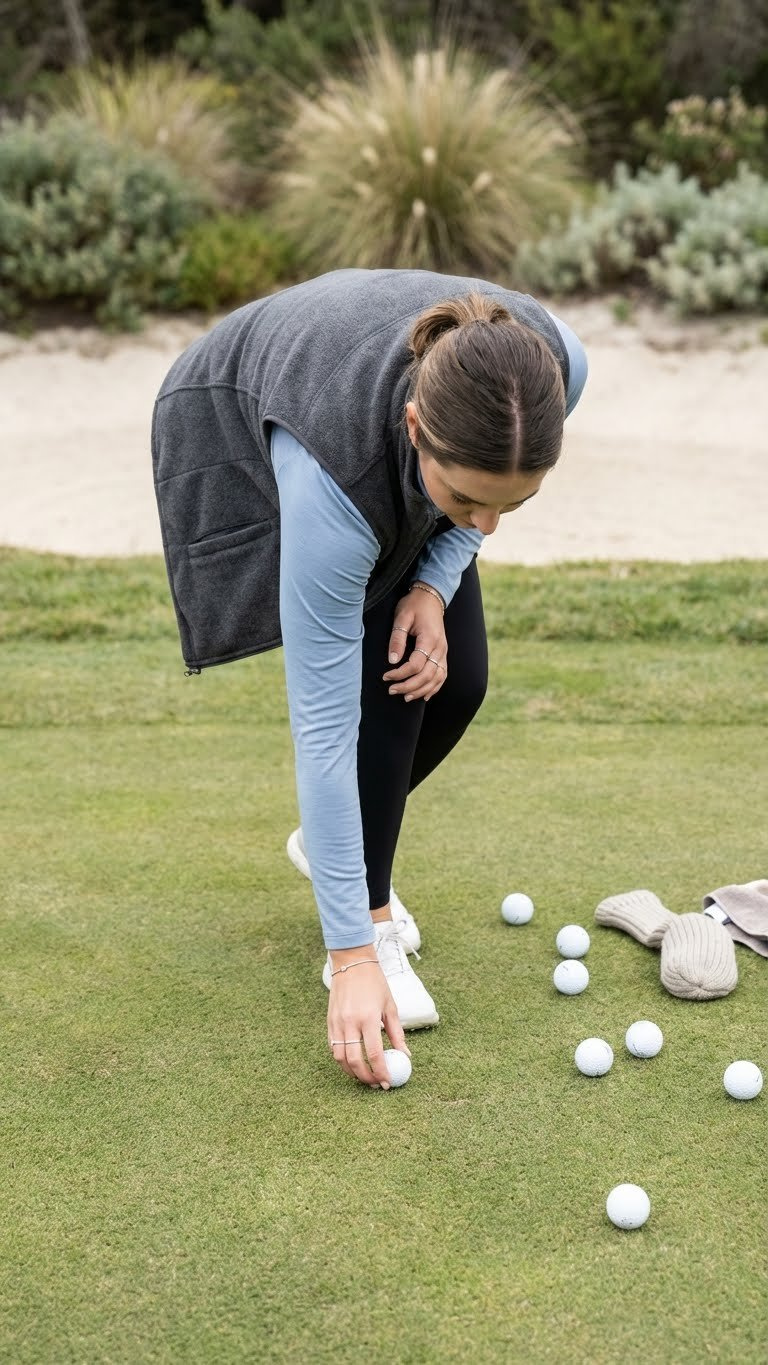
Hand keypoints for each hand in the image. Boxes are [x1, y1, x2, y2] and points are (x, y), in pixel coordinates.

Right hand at [327, 949, 410, 1088]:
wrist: (351, 962)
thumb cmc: (375, 983)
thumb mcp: (390, 1006)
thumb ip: (397, 1033)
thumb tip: (405, 1055)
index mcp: (368, 1018)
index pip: (374, 1053)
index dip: (381, 1072)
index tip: (387, 1083)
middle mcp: (350, 1022)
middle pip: (354, 1060)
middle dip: (366, 1077)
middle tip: (375, 1084)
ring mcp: (337, 1022)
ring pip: (339, 1057)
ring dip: (351, 1072)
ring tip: (364, 1076)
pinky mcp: (329, 1021)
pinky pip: (333, 1047)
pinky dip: (341, 1059)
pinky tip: (352, 1062)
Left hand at [383, 586, 447, 701]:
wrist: (431, 597)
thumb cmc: (414, 605)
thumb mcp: (401, 617)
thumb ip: (397, 639)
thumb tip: (392, 661)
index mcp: (429, 639)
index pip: (416, 664)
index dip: (400, 674)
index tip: (386, 676)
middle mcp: (440, 648)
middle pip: (428, 675)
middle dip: (409, 686)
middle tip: (392, 690)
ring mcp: (444, 652)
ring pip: (437, 678)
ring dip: (421, 690)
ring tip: (405, 697)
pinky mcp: (443, 654)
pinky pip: (442, 675)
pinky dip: (434, 687)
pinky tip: (424, 695)